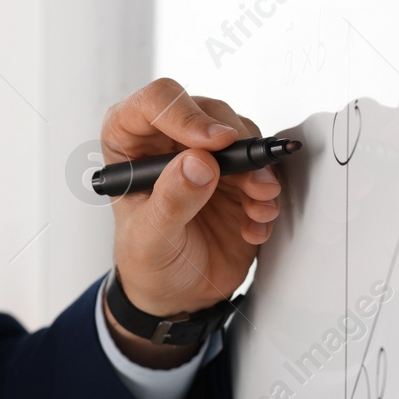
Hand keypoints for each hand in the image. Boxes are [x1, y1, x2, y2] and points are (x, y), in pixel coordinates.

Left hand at [101, 79, 281, 365]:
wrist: (176, 295)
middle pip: (209, 113)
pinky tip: (253, 225)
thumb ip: (171, 201)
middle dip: (235, 144)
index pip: (155, 102)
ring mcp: (206, 159)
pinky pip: (262, 170)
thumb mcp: (151, 238)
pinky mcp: (237, 179)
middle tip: (249, 179)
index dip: (185, 114)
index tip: (212, 143)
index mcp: (131, 145)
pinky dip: (266, 196)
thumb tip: (198, 162)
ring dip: (258, 171)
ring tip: (256, 205)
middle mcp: (170, 143)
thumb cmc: (148, 262)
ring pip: (242, 136)